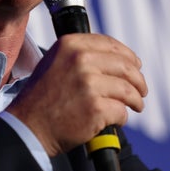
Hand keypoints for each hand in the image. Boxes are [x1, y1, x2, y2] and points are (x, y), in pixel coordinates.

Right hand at [6, 33, 147, 156]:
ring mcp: (89, 84)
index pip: (111, 45)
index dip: (128, 55)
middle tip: (141, 90)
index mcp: (71, 45)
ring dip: (135, 100)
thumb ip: (80, 55)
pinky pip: (121, 111)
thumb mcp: (55, 61)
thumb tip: (115, 58)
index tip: (135, 65)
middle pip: (125, 66)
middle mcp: (80, 60)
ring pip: (128, 90)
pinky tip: (116, 120)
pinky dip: (122, 117)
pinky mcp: (95, 109)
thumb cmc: (41, 97)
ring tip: (136, 105)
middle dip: (138, 80)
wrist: (28, 126)